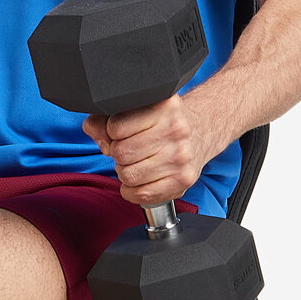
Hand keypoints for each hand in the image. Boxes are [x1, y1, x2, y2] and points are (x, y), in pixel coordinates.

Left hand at [82, 94, 208, 208]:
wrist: (199, 133)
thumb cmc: (160, 123)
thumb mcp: (134, 109)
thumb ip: (104, 119)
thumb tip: (101, 141)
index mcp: (162, 105)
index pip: (115, 127)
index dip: (111, 133)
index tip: (121, 134)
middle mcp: (176, 128)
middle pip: (121, 153)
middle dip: (118, 154)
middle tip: (129, 151)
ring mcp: (181, 155)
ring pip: (128, 176)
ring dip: (125, 173)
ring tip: (136, 163)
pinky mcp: (184, 179)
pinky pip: (142, 194)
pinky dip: (133, 191)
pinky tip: (139, 179)